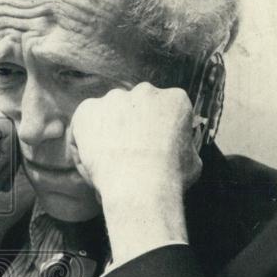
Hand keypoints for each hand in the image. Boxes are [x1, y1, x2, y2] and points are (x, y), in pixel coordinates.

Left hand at [67, 83, 201, 264]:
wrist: (140, 186)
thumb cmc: (170, 179)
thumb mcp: (193, 163)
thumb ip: (184, 146)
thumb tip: (181, 148)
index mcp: (175, 99)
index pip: (164, 110)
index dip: (157, 130)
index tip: (152, 148)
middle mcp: (145, 91)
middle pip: (135, 107)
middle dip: (131, 127)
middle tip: (127, 155)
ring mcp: (114, 98)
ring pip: (109, 114)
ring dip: (108, 131)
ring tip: (109, 162)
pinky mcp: (88, 109)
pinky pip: (83, 123)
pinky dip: (83, 139)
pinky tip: (90, 160)